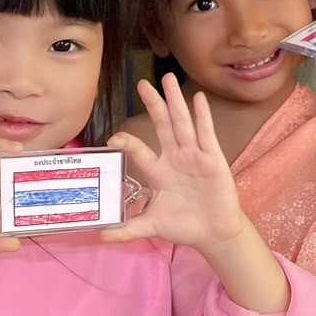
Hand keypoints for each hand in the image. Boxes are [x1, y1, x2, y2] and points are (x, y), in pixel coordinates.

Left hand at [103, 75, 245, 251]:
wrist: (214, 233)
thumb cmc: (183, 225)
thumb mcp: (152, 226)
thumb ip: (128, 229)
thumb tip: (102, 236)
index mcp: (158, 172)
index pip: (140, 151)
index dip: (128, 143)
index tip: (114, 138)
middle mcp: (174, 158)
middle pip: (162, 126)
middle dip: (154, 105)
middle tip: (143, 83)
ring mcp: (194, 156)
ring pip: (182, 124)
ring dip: (175, 101)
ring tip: (168, 79)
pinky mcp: (213, 159)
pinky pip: (206, 134)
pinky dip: (202, 116)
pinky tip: (198, 98)